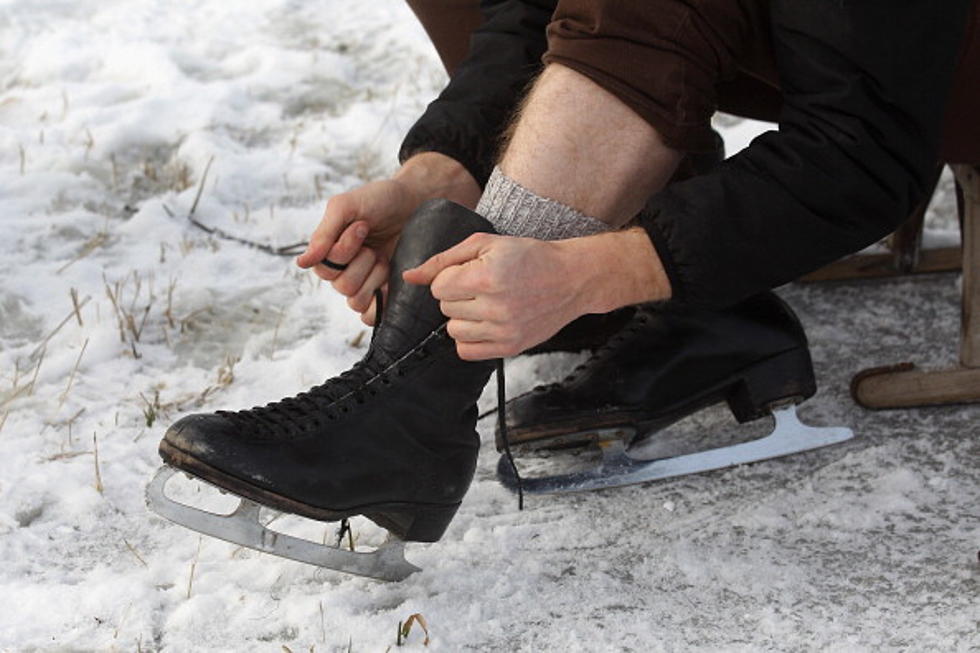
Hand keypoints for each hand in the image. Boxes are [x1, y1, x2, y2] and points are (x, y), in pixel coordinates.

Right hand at [296, 153, 479, 324]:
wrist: (416, 201)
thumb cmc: (380, 200)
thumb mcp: (347, 206)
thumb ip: (324, 234)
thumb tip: (301, 263)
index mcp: (331, 252)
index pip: (324, 269)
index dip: (344, 251)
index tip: (362, 227)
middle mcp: (345, 271)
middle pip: (341, 287)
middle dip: (362, 262)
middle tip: (374, 245)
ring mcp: (365, 284)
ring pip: (356, 302)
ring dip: (374, 277)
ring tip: (384, 258)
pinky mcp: (385, 293)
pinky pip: (372, 316)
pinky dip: (381, 304)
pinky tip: (390, 282)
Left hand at [403, 228, 673, 359]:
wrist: (572, 279)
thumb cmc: (529, 256)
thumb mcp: (486, 244)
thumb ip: (443, 260)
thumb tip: (409, 277)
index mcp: (487, 277)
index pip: (439, 287)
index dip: (451, 277)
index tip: (470, 272)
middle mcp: (495, 307)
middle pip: (445, 309)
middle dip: (457, 296)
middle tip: (483, 286)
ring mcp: (504, 331)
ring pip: (453, 331)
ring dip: (463, 317)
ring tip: (486, 304)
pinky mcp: (510, 347)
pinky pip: (467, 352)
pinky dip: (470, 338)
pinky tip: (486, 322)